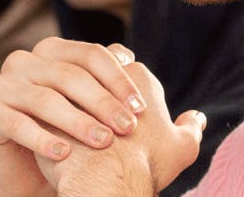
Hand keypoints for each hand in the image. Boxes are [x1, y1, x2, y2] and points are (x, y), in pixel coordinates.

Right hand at [0, 38, 147, 196]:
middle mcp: (23, 61)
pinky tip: (64, 155)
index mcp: (51, 51)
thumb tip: (129, 56)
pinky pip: (15, 124)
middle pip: (70, 76)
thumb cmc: (67, 133)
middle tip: (128, 127)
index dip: (118, 79)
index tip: (141, 107)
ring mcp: (0, 85)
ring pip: (45, 100)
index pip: (91, 55)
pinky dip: (42, 139)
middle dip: (103, 103)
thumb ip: (107, 78)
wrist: (28, 171)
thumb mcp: (90, 105)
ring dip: (78, 122)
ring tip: (103, 141)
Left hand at [35, 61, 205, 196]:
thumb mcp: (182, 148)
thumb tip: (198, 118)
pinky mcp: (48, 108)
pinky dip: (48, 113)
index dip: (117, 78)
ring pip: (66, 82)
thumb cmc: (147, 165)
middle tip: (87, 102)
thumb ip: (191, 128)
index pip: (121, 60)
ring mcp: (74, 89)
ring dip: (67, 94)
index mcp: (139, 76)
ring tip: (66, 117)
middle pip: (92, 67)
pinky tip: (49, 131)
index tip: (113, 97)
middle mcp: (105, 76)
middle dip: (89, 80)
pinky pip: (45, 104)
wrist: (108, 183)